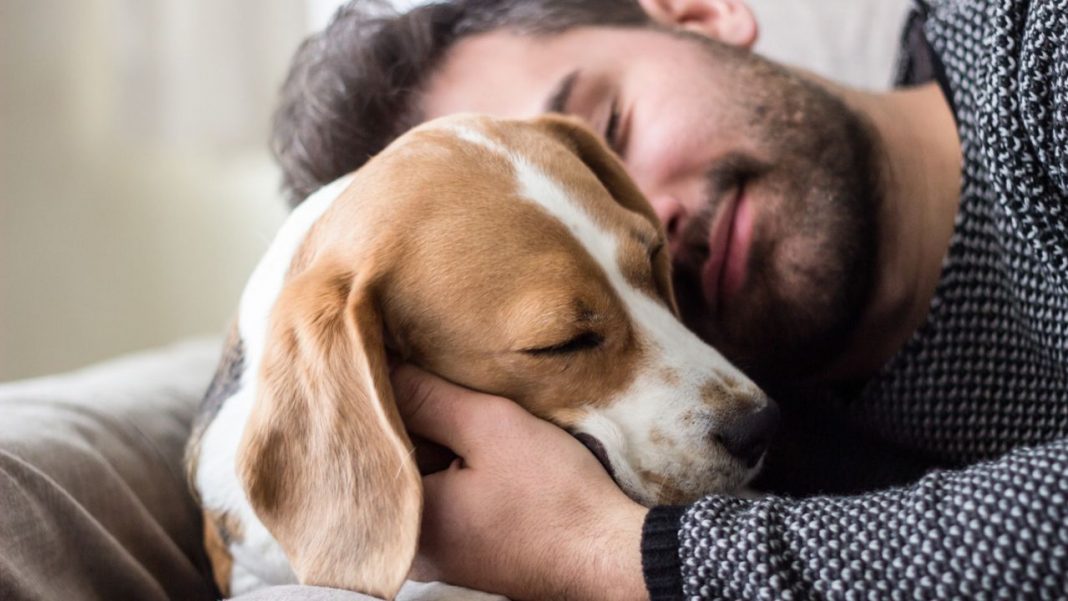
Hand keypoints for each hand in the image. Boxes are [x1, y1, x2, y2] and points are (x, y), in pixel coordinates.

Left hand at [391, 366, 649, 600]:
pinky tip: (474, 444)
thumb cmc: (555, 499)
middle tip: (428, 378)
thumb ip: (426, 396)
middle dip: (408, 420)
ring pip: (418, 478)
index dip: (381, 396)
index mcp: (402, 522)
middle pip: (390, 462)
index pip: (368, 443)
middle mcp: (408, 548)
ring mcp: (436, 555)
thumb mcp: (489, 428)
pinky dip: (450, 468)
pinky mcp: (464, 552)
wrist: (612, 557)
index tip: (395, 361)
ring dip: (433, 443)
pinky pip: (440, 497)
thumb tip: (374, 365)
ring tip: (455, 406)